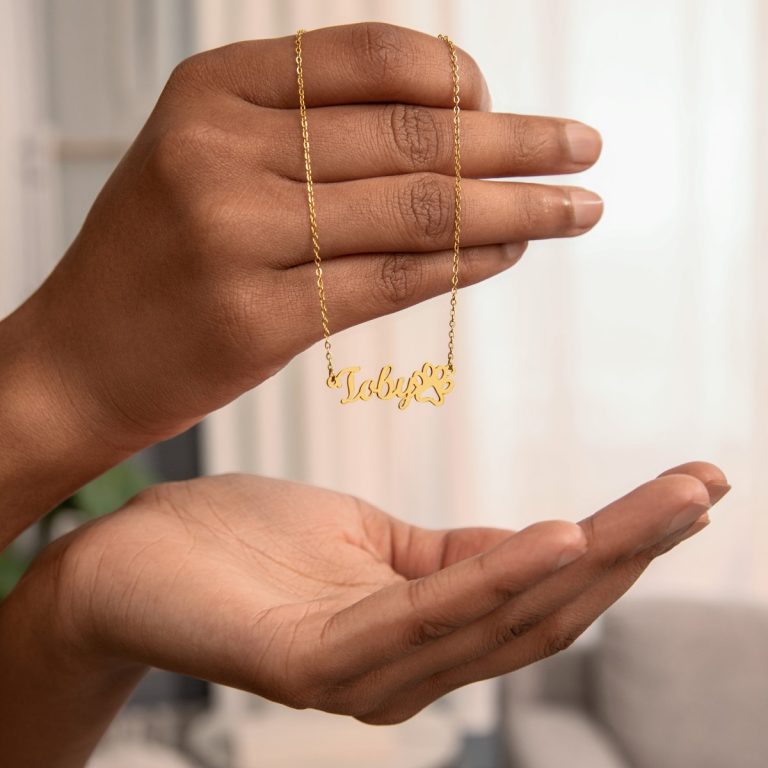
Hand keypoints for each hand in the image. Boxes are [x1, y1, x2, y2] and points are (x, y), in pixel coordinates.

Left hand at [2, 461, 725, 758]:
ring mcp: (365, 672)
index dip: (620, 544)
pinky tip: (555, 537)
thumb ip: (446, 557)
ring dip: (590, 564)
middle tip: (698, 490)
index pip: (540, 589)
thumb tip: (531, 541)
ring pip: (501, 619)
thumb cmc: (242, 545)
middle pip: (542, 609)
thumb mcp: (365, 539)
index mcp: (421, 631)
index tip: (682, 489)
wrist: (127, 559)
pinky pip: (423, 619)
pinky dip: (498, 582)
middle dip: (631, 551)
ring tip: (657, 508)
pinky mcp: (315, 661)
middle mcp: (407, 666)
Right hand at [15, 22, 602, 449]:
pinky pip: (390, 279)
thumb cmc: (154, 260)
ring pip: (414, 209)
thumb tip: (446, 122)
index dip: (463, 81)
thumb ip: (312, 131)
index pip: (375, 59)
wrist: (79, 357)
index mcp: (213, 89)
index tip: (511, 111)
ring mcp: (236, 235)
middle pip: (411, 134)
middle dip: (518, 141)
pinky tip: (509, 253)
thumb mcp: (210, 158)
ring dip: (513, 207)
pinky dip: (462, 264)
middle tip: (585, 147)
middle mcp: (223, 149)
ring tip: (575, 208)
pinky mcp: (256, 319)